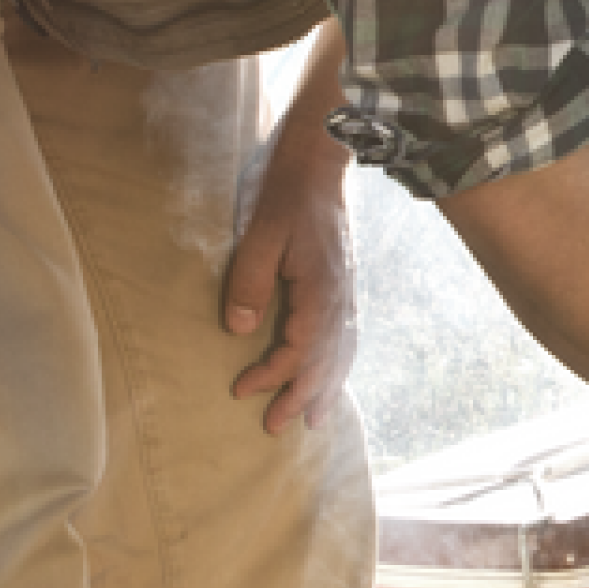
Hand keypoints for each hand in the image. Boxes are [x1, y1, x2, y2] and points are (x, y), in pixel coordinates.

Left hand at [223, 156, 355, 432]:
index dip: (270, 375)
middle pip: (324, 361)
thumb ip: (248, 283)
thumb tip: (240, 330)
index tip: (240, 390)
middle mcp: (340, 298)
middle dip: (300, 397)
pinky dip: (341, 363)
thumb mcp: (259, 234)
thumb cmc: (285, 194)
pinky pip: (348, 336)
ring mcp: (346, 291)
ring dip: (326, 388)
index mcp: (320, 290)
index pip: (297, 350)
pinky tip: (334, 373)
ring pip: (341, 353)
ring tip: (315, 418)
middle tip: (275, 426)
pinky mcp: (343, 283)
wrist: (318, 161)